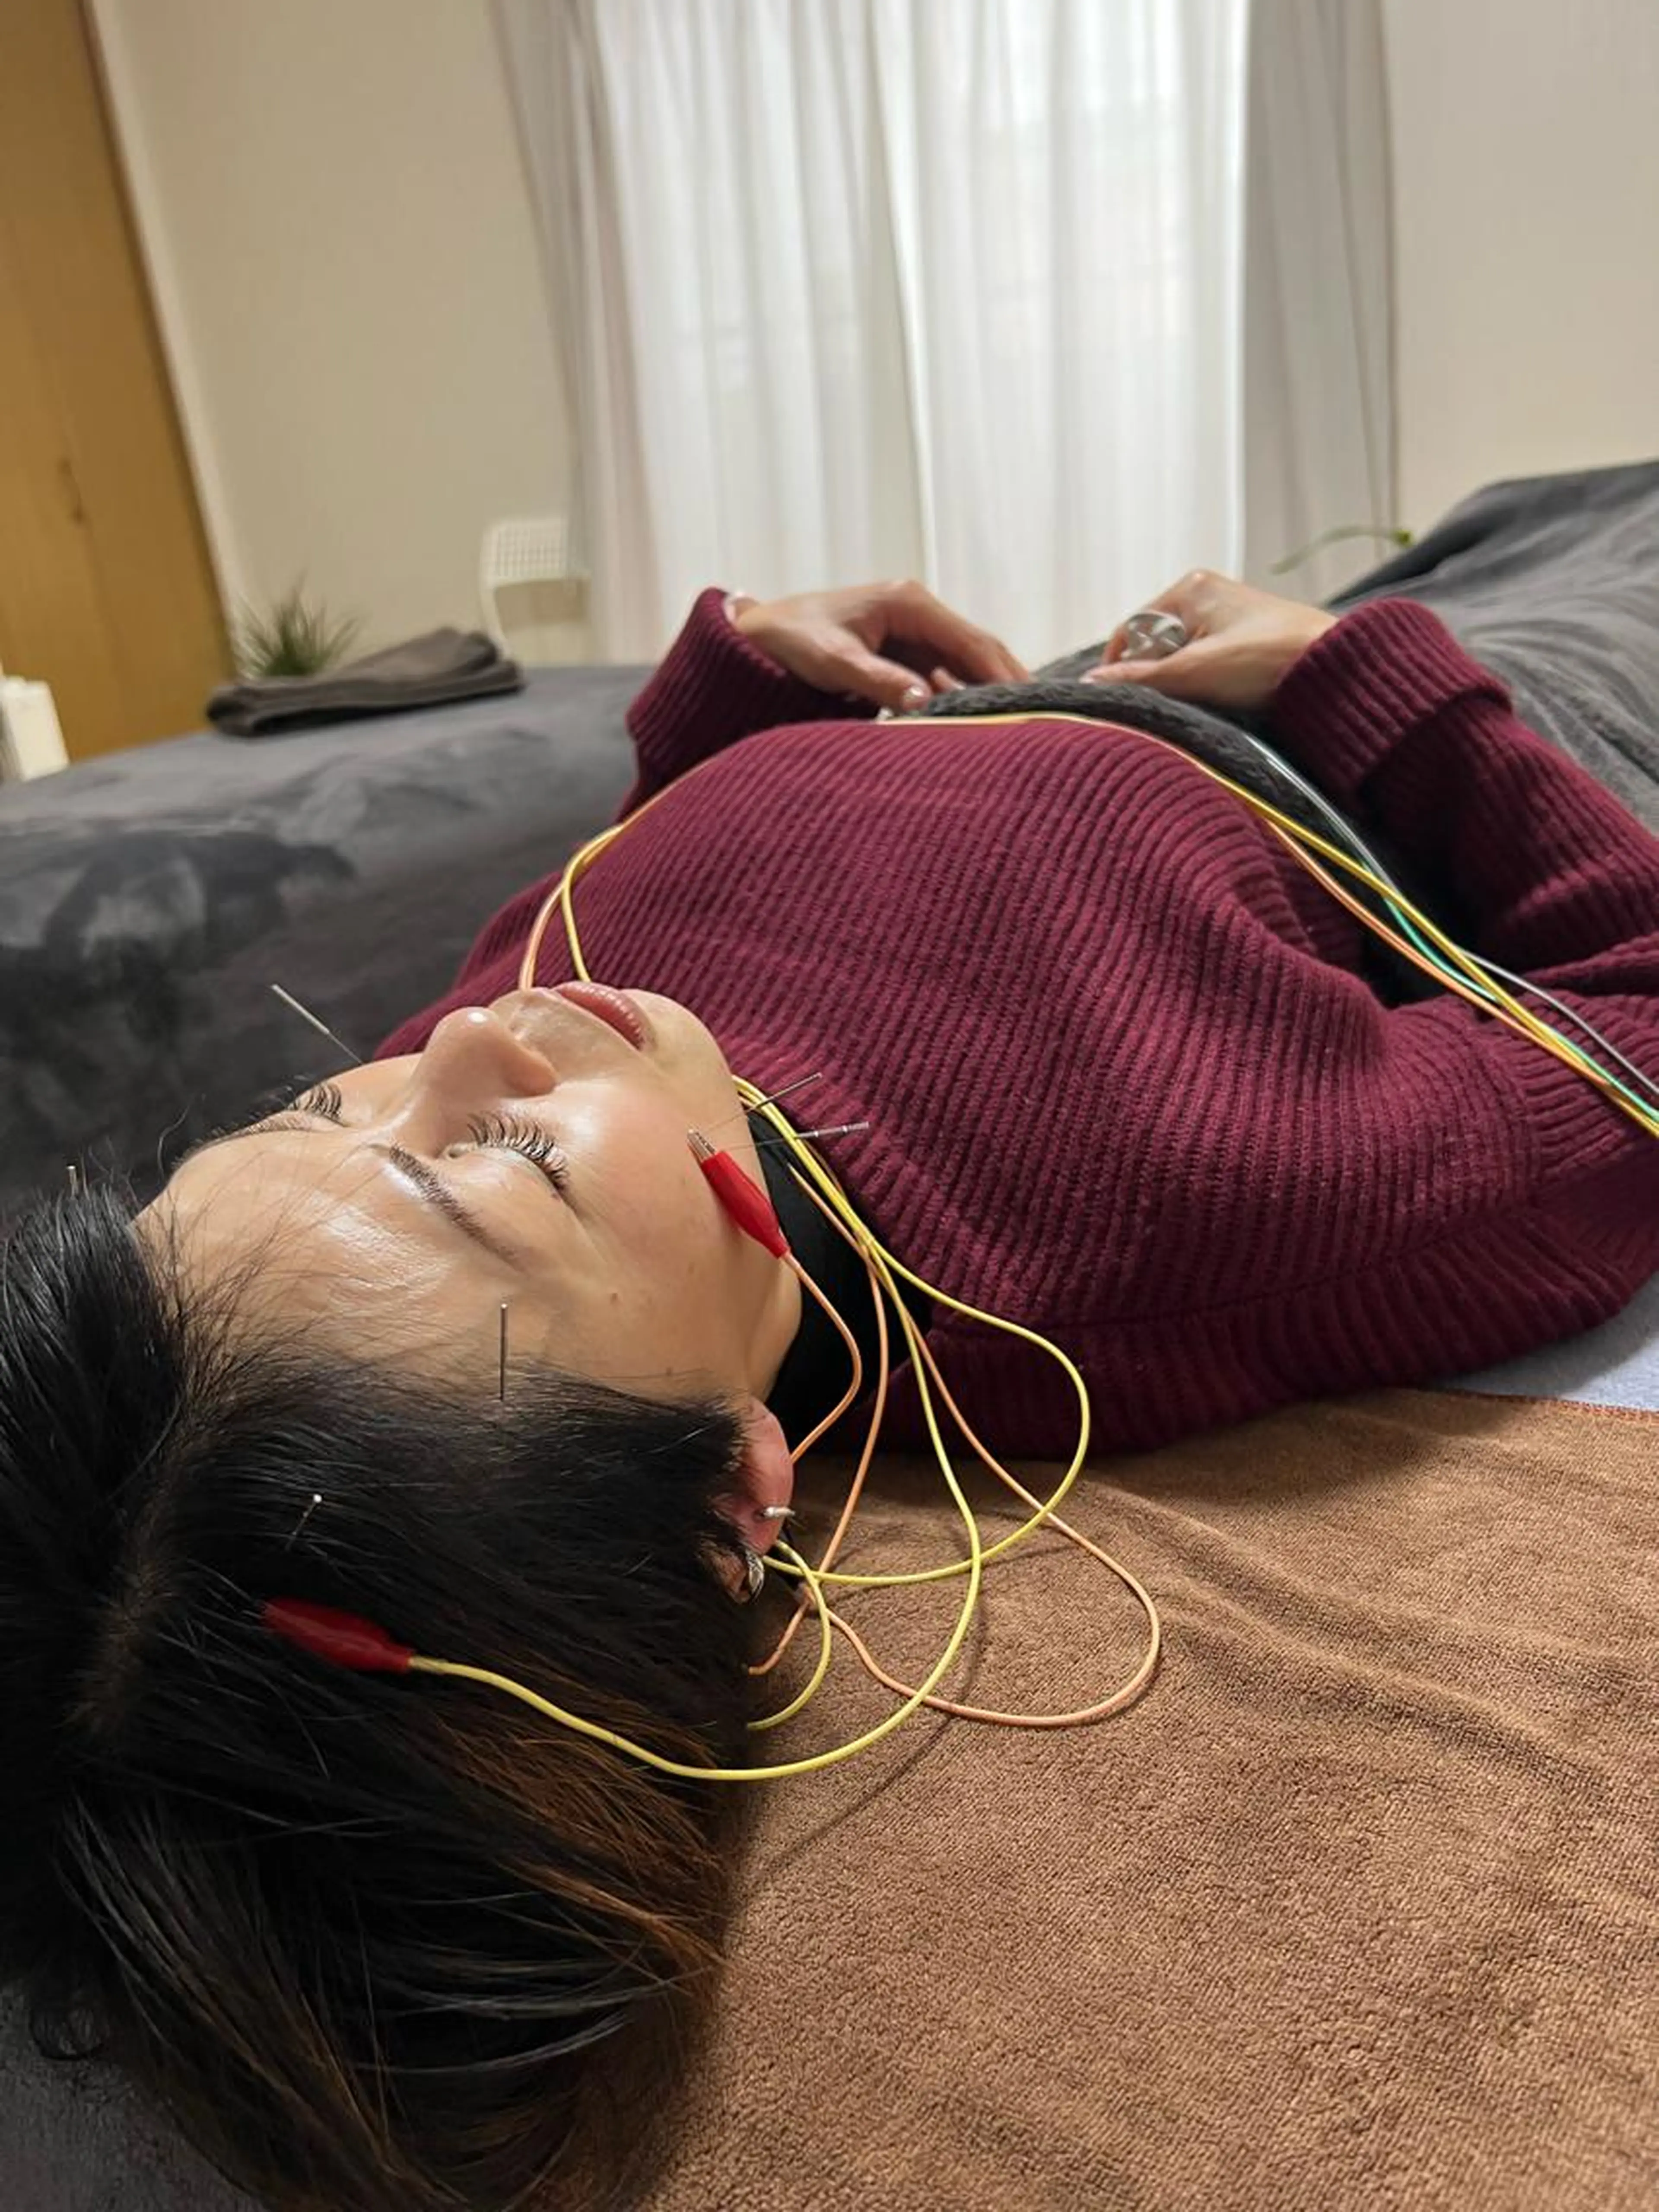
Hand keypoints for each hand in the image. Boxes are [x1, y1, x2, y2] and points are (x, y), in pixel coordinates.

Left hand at [733, 580, 1026, 714]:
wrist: (754, 638)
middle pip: (976, 650)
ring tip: (1017, 727)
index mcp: (907, 602)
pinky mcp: (900, 652)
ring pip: (962, 665)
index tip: (1029, 704)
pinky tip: (976, 724)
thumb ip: (879, 681)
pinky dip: (960, 697)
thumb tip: (923, 703)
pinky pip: (942, 676)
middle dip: (1006, 682)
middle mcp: (915, 611)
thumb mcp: (832, 661)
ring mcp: (910, 632)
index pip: (970, 641)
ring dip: (986, 693)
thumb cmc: (788, 641)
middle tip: (1041, 720)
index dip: (1002, 673)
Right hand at [1080, 571, 1335, 712]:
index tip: (1122, 698)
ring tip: (1201, 701)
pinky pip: (1208, 663)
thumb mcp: (1194, 672)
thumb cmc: (1269, 660)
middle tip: (1170, 702)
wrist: (1337, 670)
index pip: (1131, 629)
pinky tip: (1221, 699)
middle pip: (1155, 643)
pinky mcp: (1249, 639)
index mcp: (1190, 588)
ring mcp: (1230, 616)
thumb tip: (1090, 685)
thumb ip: (1140, 678)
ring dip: (1183, 683)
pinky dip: (1206, 684)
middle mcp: (1208, 594)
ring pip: (1181, 657)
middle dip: (1156, 675)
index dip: (1122, 666)